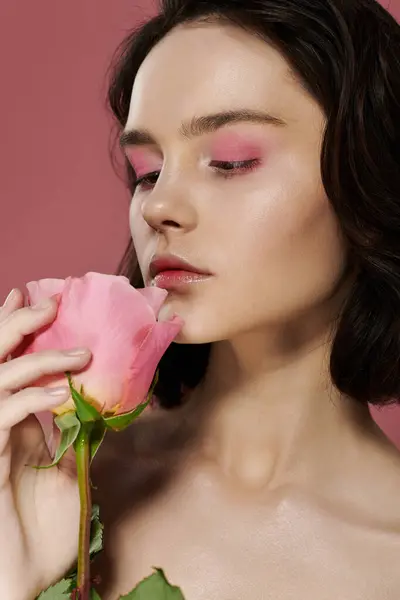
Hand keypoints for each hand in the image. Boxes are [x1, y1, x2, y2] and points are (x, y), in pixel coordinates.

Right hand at [0, 289, 90, 598]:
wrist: (17, 587)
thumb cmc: (38, 537)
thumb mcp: (65, 478)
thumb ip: (73, 443)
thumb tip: (95, 411)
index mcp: (10, 426)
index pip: (9, 367)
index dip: (17, 332)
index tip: (38, 300)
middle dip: (14, 326)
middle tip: (46, 301)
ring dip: (36, 359)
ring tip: (79, 352)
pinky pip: (2, 414)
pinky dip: (32, 397)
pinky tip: (61, 393)